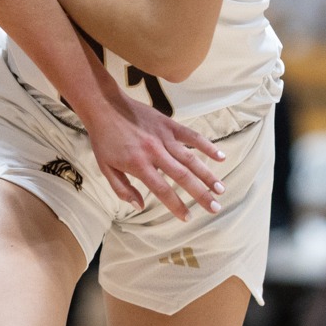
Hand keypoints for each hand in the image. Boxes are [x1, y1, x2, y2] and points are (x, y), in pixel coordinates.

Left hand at [83, 91, 225, 219]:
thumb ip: (122, 189)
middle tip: (215, 208)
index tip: (188, 218)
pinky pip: (191, 136)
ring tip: (221, 189)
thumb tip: (140, 206)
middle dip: (201, 194)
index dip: (176, 206)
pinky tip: (220, 156)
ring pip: (191, 159)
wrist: (104, 107)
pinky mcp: (169, 124)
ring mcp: (164, 137)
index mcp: (139, 165)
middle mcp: (155, 152)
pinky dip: (207, 145)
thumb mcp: (105, 168)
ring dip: (208, 175)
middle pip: (183, 177)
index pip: (162, 190)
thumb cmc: (104, 140)